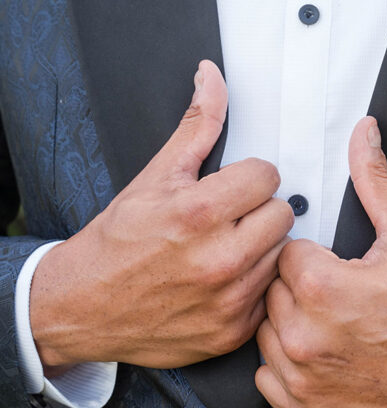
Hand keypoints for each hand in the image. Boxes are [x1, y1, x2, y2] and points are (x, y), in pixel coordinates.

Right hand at [30, 60, 293, 371]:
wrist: (83, 306)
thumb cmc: (119, 239)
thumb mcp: (155, 174)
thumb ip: (196, 124)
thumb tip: (211, 76)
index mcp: (200, 213)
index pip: (268, 176)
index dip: (248, 177)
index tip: (229, 188)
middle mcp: (219, 259)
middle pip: (282, 213)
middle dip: (256, 210)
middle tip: (226, 218)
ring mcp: (228, 300)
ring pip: (280, 253)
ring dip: (259, 247)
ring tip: (224, 248)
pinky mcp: (232, 331)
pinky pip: (269, 293)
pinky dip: (252, 285)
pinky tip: (223, 280)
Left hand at [255, 117, 386, 407]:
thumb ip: (375, 179)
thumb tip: (363, 131)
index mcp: (320, 285)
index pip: (285, 252)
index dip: (313, 256)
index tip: (339, 266)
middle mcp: (303, 333)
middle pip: (273, 290)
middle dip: (302, 288)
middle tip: (342, 296)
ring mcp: (301, 377)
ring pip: (267, 332)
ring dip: (291, 325)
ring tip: (333, 324)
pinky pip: (267, 379)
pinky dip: (287, 368)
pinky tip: (321, 355)